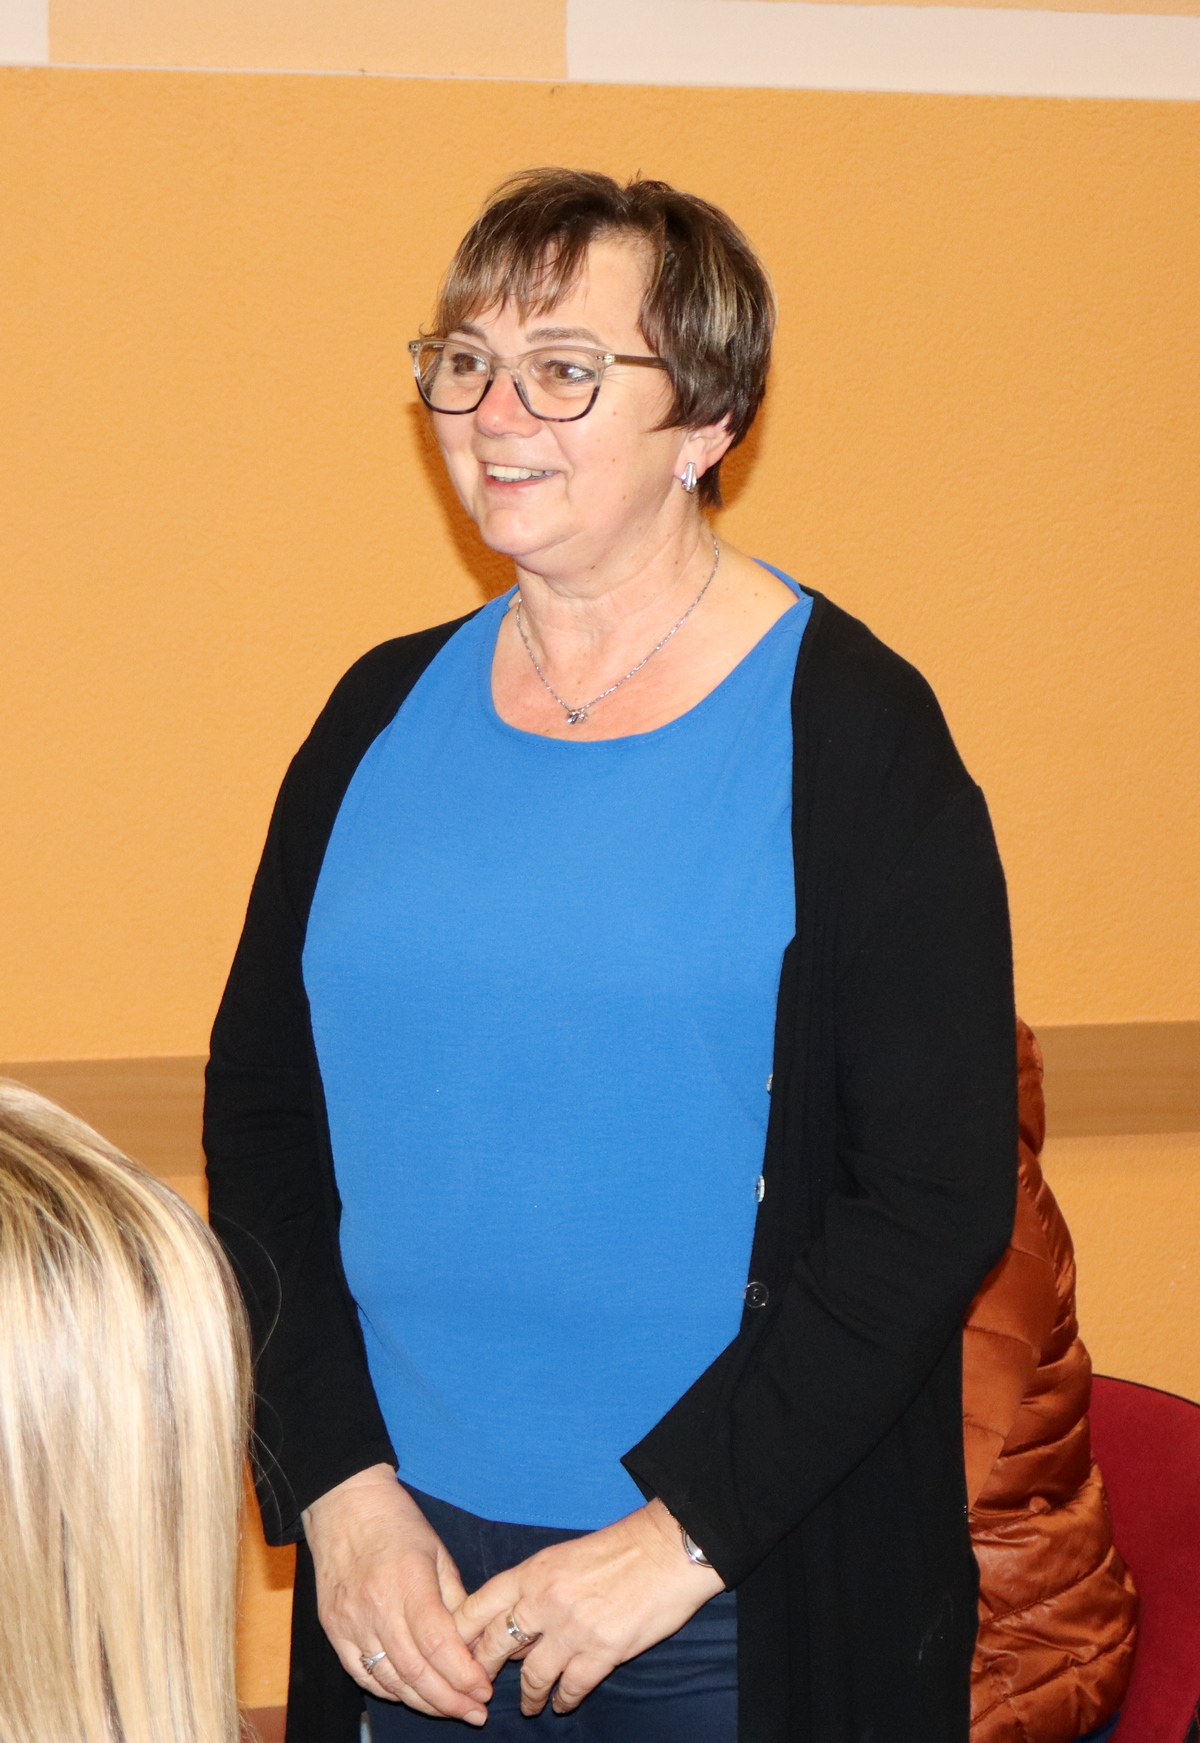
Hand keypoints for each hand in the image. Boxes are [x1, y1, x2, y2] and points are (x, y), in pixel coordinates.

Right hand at [302, 1464, 492, 1724]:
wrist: (344, 1504)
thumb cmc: (397, 1522)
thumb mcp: (438, 1551)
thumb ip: (456, 1599)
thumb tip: (474, 1643)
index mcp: (408, 1582)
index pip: (438, 1644)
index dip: (463, 1675)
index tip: (484, 1690)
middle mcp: (376, 1606)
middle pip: (415, 1671)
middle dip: (450, 1700)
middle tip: (475, 1713)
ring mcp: (350, 1621)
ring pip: (389, 1680)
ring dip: (423, 1702)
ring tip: (451, 1710)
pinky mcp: (334, 1629)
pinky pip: (362, 1674)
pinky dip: (389, 1691)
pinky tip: (412, 1695)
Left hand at [453, 1499, 723, 1716]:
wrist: (667, 1550)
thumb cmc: (620, 1547)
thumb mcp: (564, 1555)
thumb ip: (535, 1586)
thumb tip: (515, 1620)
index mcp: (533, 1572)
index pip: (478, 1606)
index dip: (462, 1634)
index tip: (454, 1652)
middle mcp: (545, 1600)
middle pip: (496, 1645)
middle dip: (484, 1670)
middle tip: (480, 1687)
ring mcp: (572, 1629)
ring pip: (531, 1675)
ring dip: (527, 1696)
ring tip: (528, 1706)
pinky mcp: (602, 1652)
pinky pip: (571, 1687)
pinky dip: (564, 1700)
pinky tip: (563, 1704)